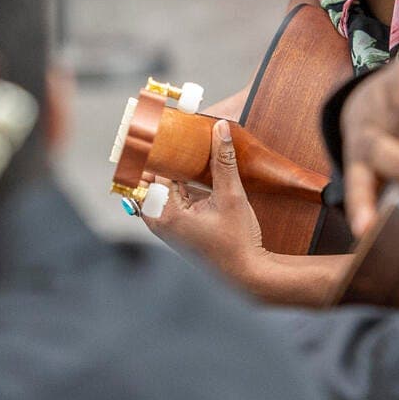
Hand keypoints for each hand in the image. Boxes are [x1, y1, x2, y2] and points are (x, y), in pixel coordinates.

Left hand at [143, 120, 264, 281]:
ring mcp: (165, 225)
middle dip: (158, 156)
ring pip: (159, 187)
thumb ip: (223, 161)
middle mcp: (159, 220)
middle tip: (162, 128)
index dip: (155, 147)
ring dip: (167, 169)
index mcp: (165, 213)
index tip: (152, 124)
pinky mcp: (176, 227)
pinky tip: (187, 168)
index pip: (152, 170)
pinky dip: (175, 183)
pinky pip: (168, 197)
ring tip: (177, 143)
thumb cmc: (237, 242)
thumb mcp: (231, 196)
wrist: (247, 274)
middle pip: (151, 177)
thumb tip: (220, 128)